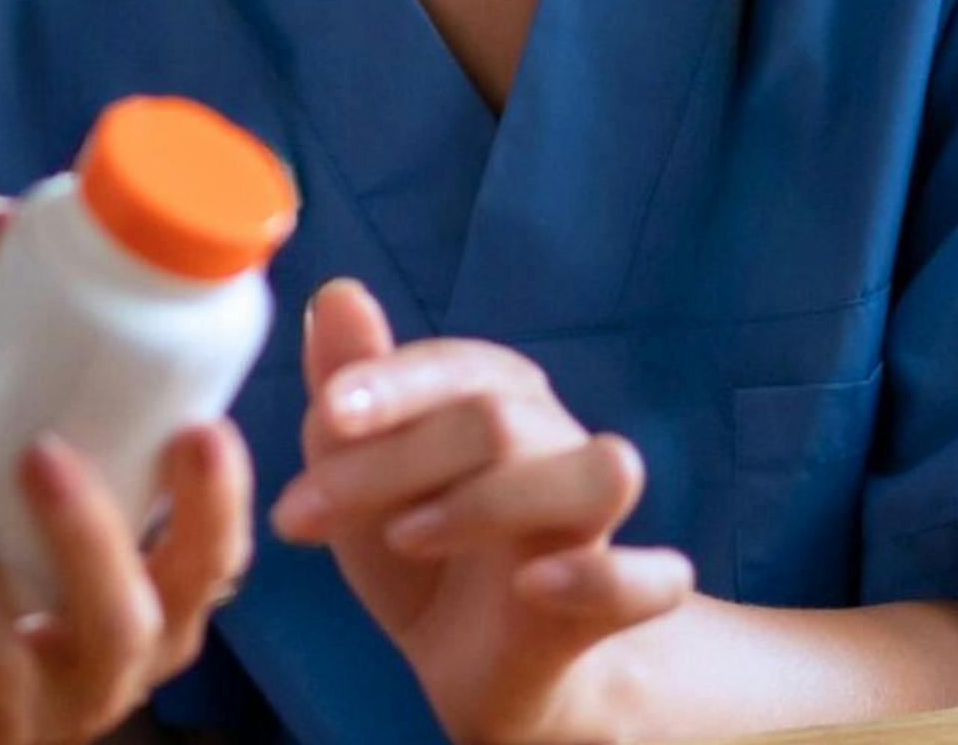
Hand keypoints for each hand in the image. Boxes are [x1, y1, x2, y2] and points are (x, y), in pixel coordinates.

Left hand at [0, 426, 253, 743]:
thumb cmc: (18, 600)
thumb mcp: (72, 553)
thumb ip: (86, 460)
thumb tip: (64, 294)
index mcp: (153, 623)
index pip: (210, 573)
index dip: (215, 508)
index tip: (201, 426)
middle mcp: (98, 679)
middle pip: (119, 622)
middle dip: (87, 535)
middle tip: (42, 450)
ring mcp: (11, 714)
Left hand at [267, 282, 691, 743]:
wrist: (469, 665)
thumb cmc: (415, 551)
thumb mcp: (356, 476)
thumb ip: (346, 393)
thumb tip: (336, 292)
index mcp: (494, 398)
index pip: (454, 367)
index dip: (391, 384)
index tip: (328, 415)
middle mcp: (554, 442)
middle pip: (498, 421)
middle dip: (390, 465)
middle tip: (301, 513)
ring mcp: (594, 523)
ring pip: (600, 473)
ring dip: (495, 501)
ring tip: (405, 536)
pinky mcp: (620, 602)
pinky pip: (656, 577)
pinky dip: (603, 576)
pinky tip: (532, 585)